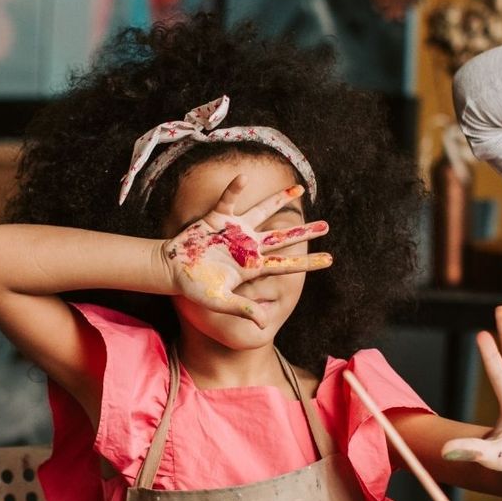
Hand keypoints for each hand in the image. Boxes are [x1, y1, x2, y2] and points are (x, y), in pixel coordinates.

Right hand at [162, 176, 330, 318]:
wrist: (172, 270)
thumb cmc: (195, 287)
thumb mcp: (219, 301)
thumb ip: (242, 308)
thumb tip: (263, 323)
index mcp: (252, 266)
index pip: (286, 264)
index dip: (307, 262)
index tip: (330, 260)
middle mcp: (248, 246)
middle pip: (282, 237)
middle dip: (304, 232)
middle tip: (327, 226)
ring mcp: (234, 230)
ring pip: (263, 211)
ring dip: (279, 200)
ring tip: (299, 188)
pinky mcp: (217, 218)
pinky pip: (228, 200)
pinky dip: (234, 189)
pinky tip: (244, 178)